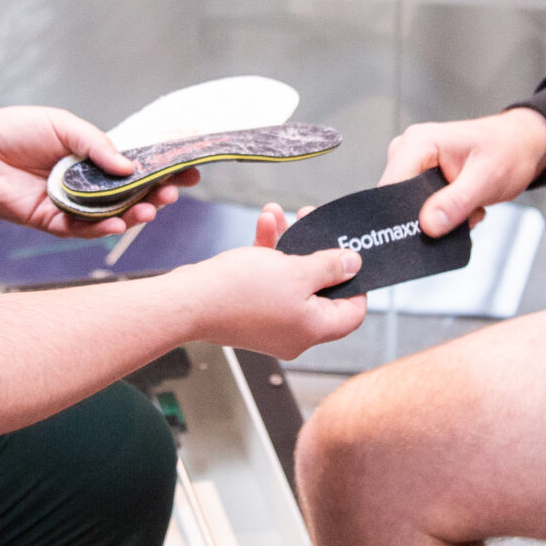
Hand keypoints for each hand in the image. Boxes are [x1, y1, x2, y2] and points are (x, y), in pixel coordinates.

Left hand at [0, 106, 195, 238]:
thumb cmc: (17, 130)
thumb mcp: (65, 125)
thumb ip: (97, 145)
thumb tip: (130, 167)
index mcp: (93, 160)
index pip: (136, 169)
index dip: (163, 171)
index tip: (189, 171)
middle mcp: (87, 186)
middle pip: (129, 196)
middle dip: (154, 196)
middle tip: (171, 193)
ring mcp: (71, 205)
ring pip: (111, 217)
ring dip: (133, 215)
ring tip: (150, 209)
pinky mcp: (51, 222)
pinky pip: (81, 230)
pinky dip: (101, 229)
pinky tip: (117, 224)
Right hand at [166, 204, 368, 359]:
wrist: (189, 301)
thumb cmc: (239, 292)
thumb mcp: (296, 271)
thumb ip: (329, 266)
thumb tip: (353, 264)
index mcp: (313, 329)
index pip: (351, 312)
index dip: (356, 283)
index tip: (351, 257)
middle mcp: (294, 331)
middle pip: (319, 289)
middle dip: (314, 250)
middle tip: (312, 222)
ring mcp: (270, 321)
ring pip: (290, 279)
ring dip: (286, 243)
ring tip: (278, 214)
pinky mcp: (249, 310)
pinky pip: (267, 280)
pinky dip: (267, 254)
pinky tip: (262, 224)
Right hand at [379, 106, 545, 236]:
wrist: (523, 147)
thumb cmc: (508, 151)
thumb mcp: (486, 178)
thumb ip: (456, 202)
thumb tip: (428, 224)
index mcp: (418, 142)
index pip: (391, 185)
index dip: (400, 214)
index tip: (420, 235)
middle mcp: (411, 151)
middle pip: (398, 199)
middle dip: (428, 218)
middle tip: (462, 218)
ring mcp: (416, 166)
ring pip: (412, 208)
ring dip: (441, 218)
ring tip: (470, 210)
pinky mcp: (423, 179)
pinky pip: (423, 208)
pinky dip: (445, 216)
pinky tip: (468, 209)